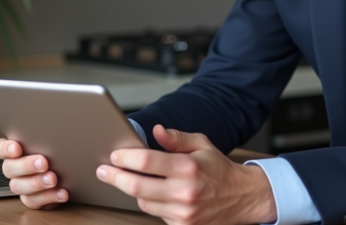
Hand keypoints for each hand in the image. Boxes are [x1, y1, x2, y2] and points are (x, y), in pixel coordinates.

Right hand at [0, 138, 68, 208]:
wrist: (71, 170)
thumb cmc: (58, 150)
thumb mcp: (51, 139)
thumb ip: (45, 135)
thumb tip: (54, 127)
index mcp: (14, 151)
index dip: (5, 149)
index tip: (17, 148)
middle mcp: (15, 169)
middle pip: (9, 168)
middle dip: (26, 165)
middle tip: (43, 162)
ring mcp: (22, 185)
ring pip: (19, 187)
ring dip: (36, 183)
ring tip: (53, 179)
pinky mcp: (32, 199)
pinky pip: (34, 201)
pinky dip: (49, 197)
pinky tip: (61, 192)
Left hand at [97, 125, 276, 224]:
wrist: (242, 197)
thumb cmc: (219, 169)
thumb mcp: (202, 145)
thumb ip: (177, 138)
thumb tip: (155, 131)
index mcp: (188, 167)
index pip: (146, 161)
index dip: (125, 157)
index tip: (114, 155)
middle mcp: (185, 191)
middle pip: (137, 186)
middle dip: (115, 177)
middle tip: (104, 171)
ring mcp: (183, 212)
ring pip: (143, 202)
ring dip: (133, 190)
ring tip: (129, 179)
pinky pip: (155, 214)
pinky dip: (150, 203)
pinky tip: (151, 193)